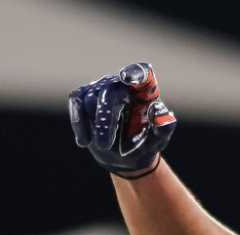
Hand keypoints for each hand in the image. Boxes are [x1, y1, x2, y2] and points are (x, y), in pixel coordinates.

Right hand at [69, 62, 175, 179]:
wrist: (126, 156)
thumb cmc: (145, 143)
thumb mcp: (158, 139)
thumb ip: (163, 127)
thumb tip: (157, 112)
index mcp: (143, 89)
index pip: (140, 73)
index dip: (134, 74)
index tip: (128, 78)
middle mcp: (121, 83)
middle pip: (108, 93)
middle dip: (104, 120)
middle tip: (105, 145)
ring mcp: (101, 88)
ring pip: (90, 99)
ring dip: (95, 126)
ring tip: (104, 147)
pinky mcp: (84, 96)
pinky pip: (76, 101)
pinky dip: (78, 122)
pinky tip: (84, 142)